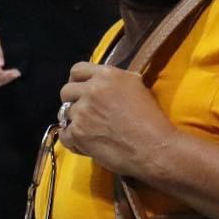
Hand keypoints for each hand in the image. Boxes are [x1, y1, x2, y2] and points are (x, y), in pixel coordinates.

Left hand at [57, 63, 178, 177]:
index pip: (78, 70)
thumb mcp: (137, 87)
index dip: (77, 81)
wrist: (154, 147)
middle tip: (84, 112)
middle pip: (66, 91)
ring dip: (74, 121)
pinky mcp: (78, 133)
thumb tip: (104, 82)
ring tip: (89, 130)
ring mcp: (82, 112)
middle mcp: (91, 90)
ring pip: (64, 113)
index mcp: (107, 75)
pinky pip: (64, 135)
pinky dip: (72, 140)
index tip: (81, 90)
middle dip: (72, 101)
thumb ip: (116, 81)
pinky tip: (85, 143)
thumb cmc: (151, 119)